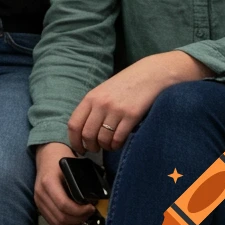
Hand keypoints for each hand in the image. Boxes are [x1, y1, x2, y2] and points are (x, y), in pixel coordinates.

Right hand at [34, 142, 96, 224]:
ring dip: (72, 224)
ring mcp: (38, 199)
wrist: (47, 154)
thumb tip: (93, 200)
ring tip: (83, 216)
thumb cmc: (60, 158)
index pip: (64, 205)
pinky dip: (65, 224)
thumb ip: (80, 183)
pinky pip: (53, 222)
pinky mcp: (39, 204)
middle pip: (61, 217)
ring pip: (57, 223)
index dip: (80, 211)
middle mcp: (41, 192)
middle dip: (79, 219)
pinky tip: (74, 218)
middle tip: (89, 213)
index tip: (91, 207)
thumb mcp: (72, 167)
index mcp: (48, 182)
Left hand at [67, 52, 207, 153]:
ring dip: (105, 147)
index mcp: (90, 98)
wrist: (149, 75)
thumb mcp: (102, 92)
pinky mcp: (131, 116)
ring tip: (108, 146)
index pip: (74, 124)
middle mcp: (100, 104)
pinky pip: (119, 138)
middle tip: (95, 150)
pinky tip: (118, 144)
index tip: (78, 149)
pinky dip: (117, 145)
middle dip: (90, 147)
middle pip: (87, 134)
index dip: (74, 140)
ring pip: (103, 139)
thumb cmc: (124, 85)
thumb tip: (83, 131)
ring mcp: (116, 110)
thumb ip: (92, 108)